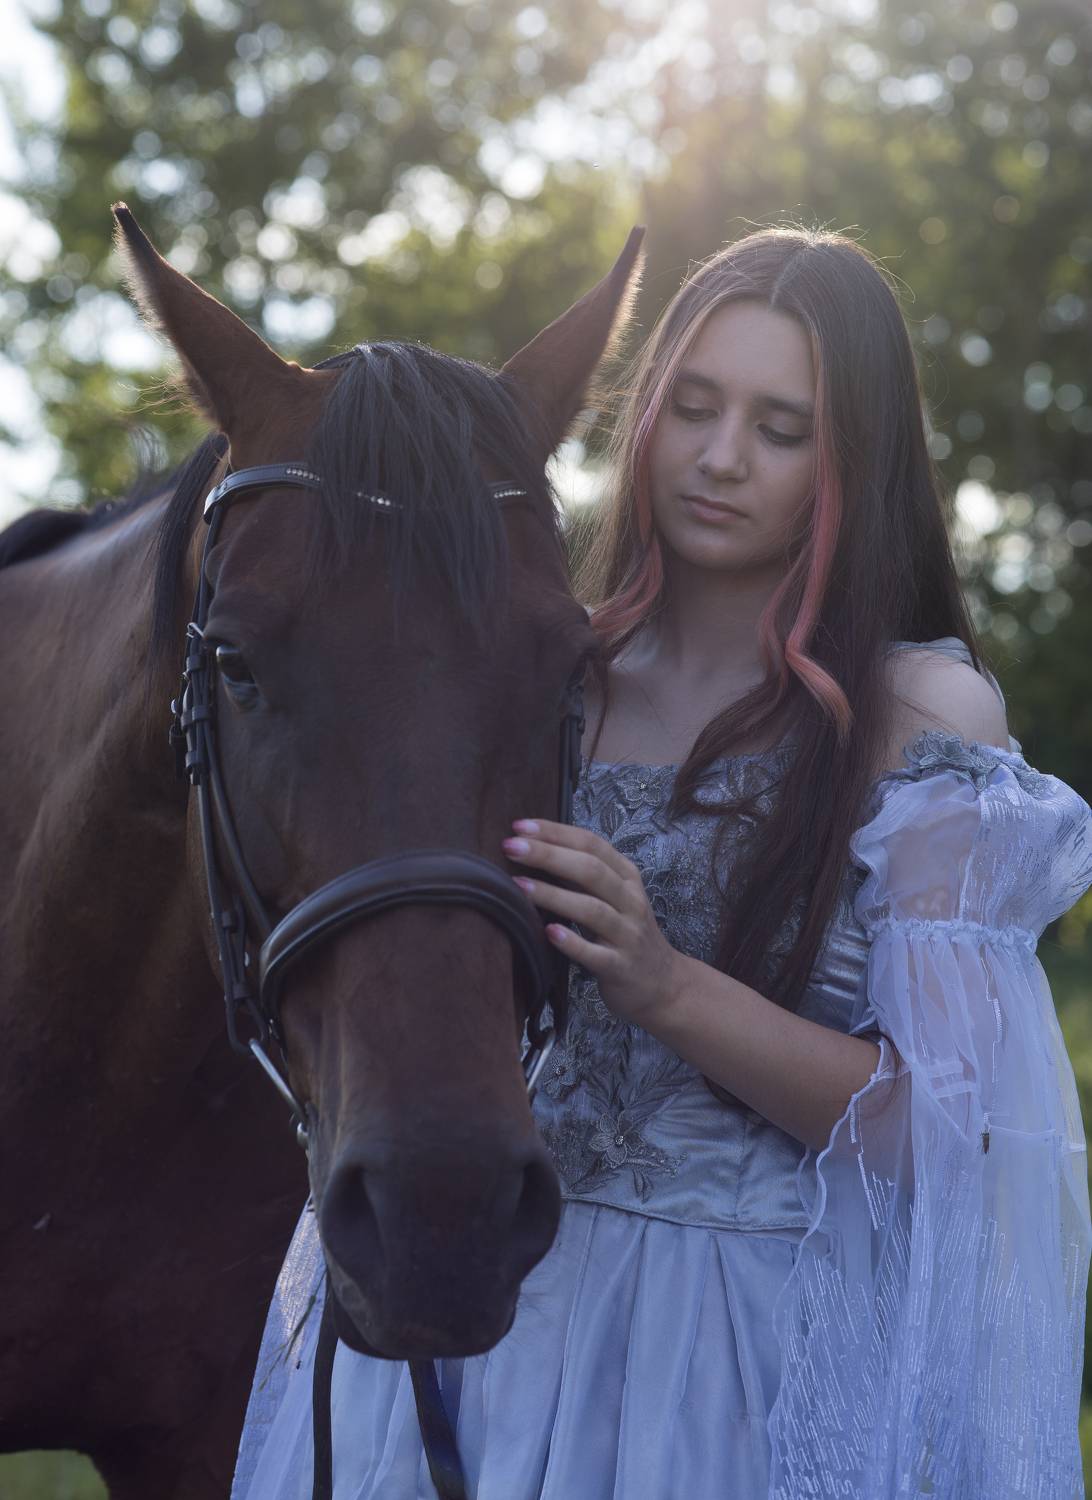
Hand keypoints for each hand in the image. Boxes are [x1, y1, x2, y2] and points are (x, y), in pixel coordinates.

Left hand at [502, 818, 682, 1027]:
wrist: (662, 985)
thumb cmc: (625, 934)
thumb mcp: (612, 897)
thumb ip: (582, 875)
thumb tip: (534, 848)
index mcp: (627, 877)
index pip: (591, 844)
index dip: (556, 833)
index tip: (520, 826)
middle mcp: (631, 901)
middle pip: (591, 870)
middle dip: (548, 855)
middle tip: (511, 847)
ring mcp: (628, 935)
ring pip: (592, 909)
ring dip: (553, 895)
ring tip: (519, 886)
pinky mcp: (620, 967)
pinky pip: (595, 954)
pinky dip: (572, 942)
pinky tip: (549, 933)